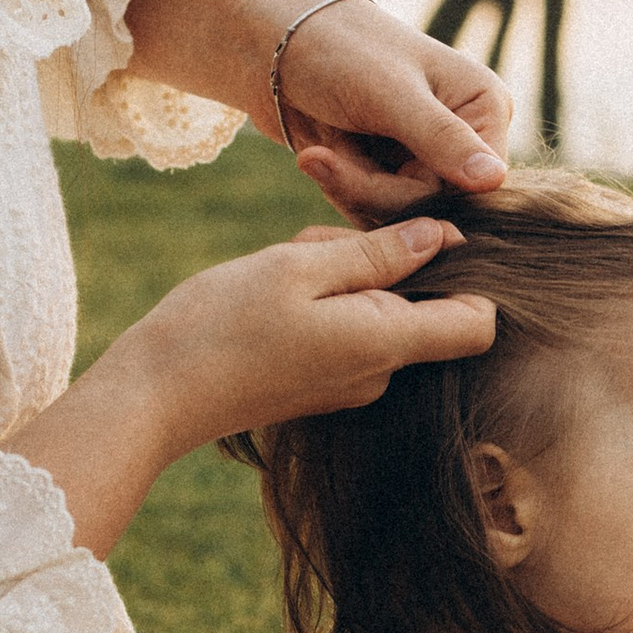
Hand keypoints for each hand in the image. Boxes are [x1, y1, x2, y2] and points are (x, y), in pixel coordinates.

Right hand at [8, 220, 494, 556]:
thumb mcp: (300, 267)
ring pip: (375, 308)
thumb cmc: (222, 325)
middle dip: (379, 260)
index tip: (426, 237)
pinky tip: (270, 295)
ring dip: (338, 275)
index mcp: (385, 343)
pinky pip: (344, 329)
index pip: (478, 324)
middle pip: (420, 301)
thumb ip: (377, 254)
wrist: (154, 395)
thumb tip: (441, 238)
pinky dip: (318, 301)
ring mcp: (349, 385)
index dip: (470, 276)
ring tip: (281, 269)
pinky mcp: (320, 386)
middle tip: (314, 248)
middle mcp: (380, 374)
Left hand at [274, 0, 512, 220]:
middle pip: (432, 204)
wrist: (272, 39)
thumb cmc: (338, 48)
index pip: (473, 186)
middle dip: (373, 191)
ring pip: (399, 213)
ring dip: (351, 189)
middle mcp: (462, 134)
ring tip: (316, 152)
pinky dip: (341, 188)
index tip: (364, 182)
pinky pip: (373, 208)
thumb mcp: (391, 93)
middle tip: (320, 160)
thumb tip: (495, 181)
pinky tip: (316, 155)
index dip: (420, 196)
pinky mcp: (387, 168)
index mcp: (483, 105)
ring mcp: (423, 154)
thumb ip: (442, 138)